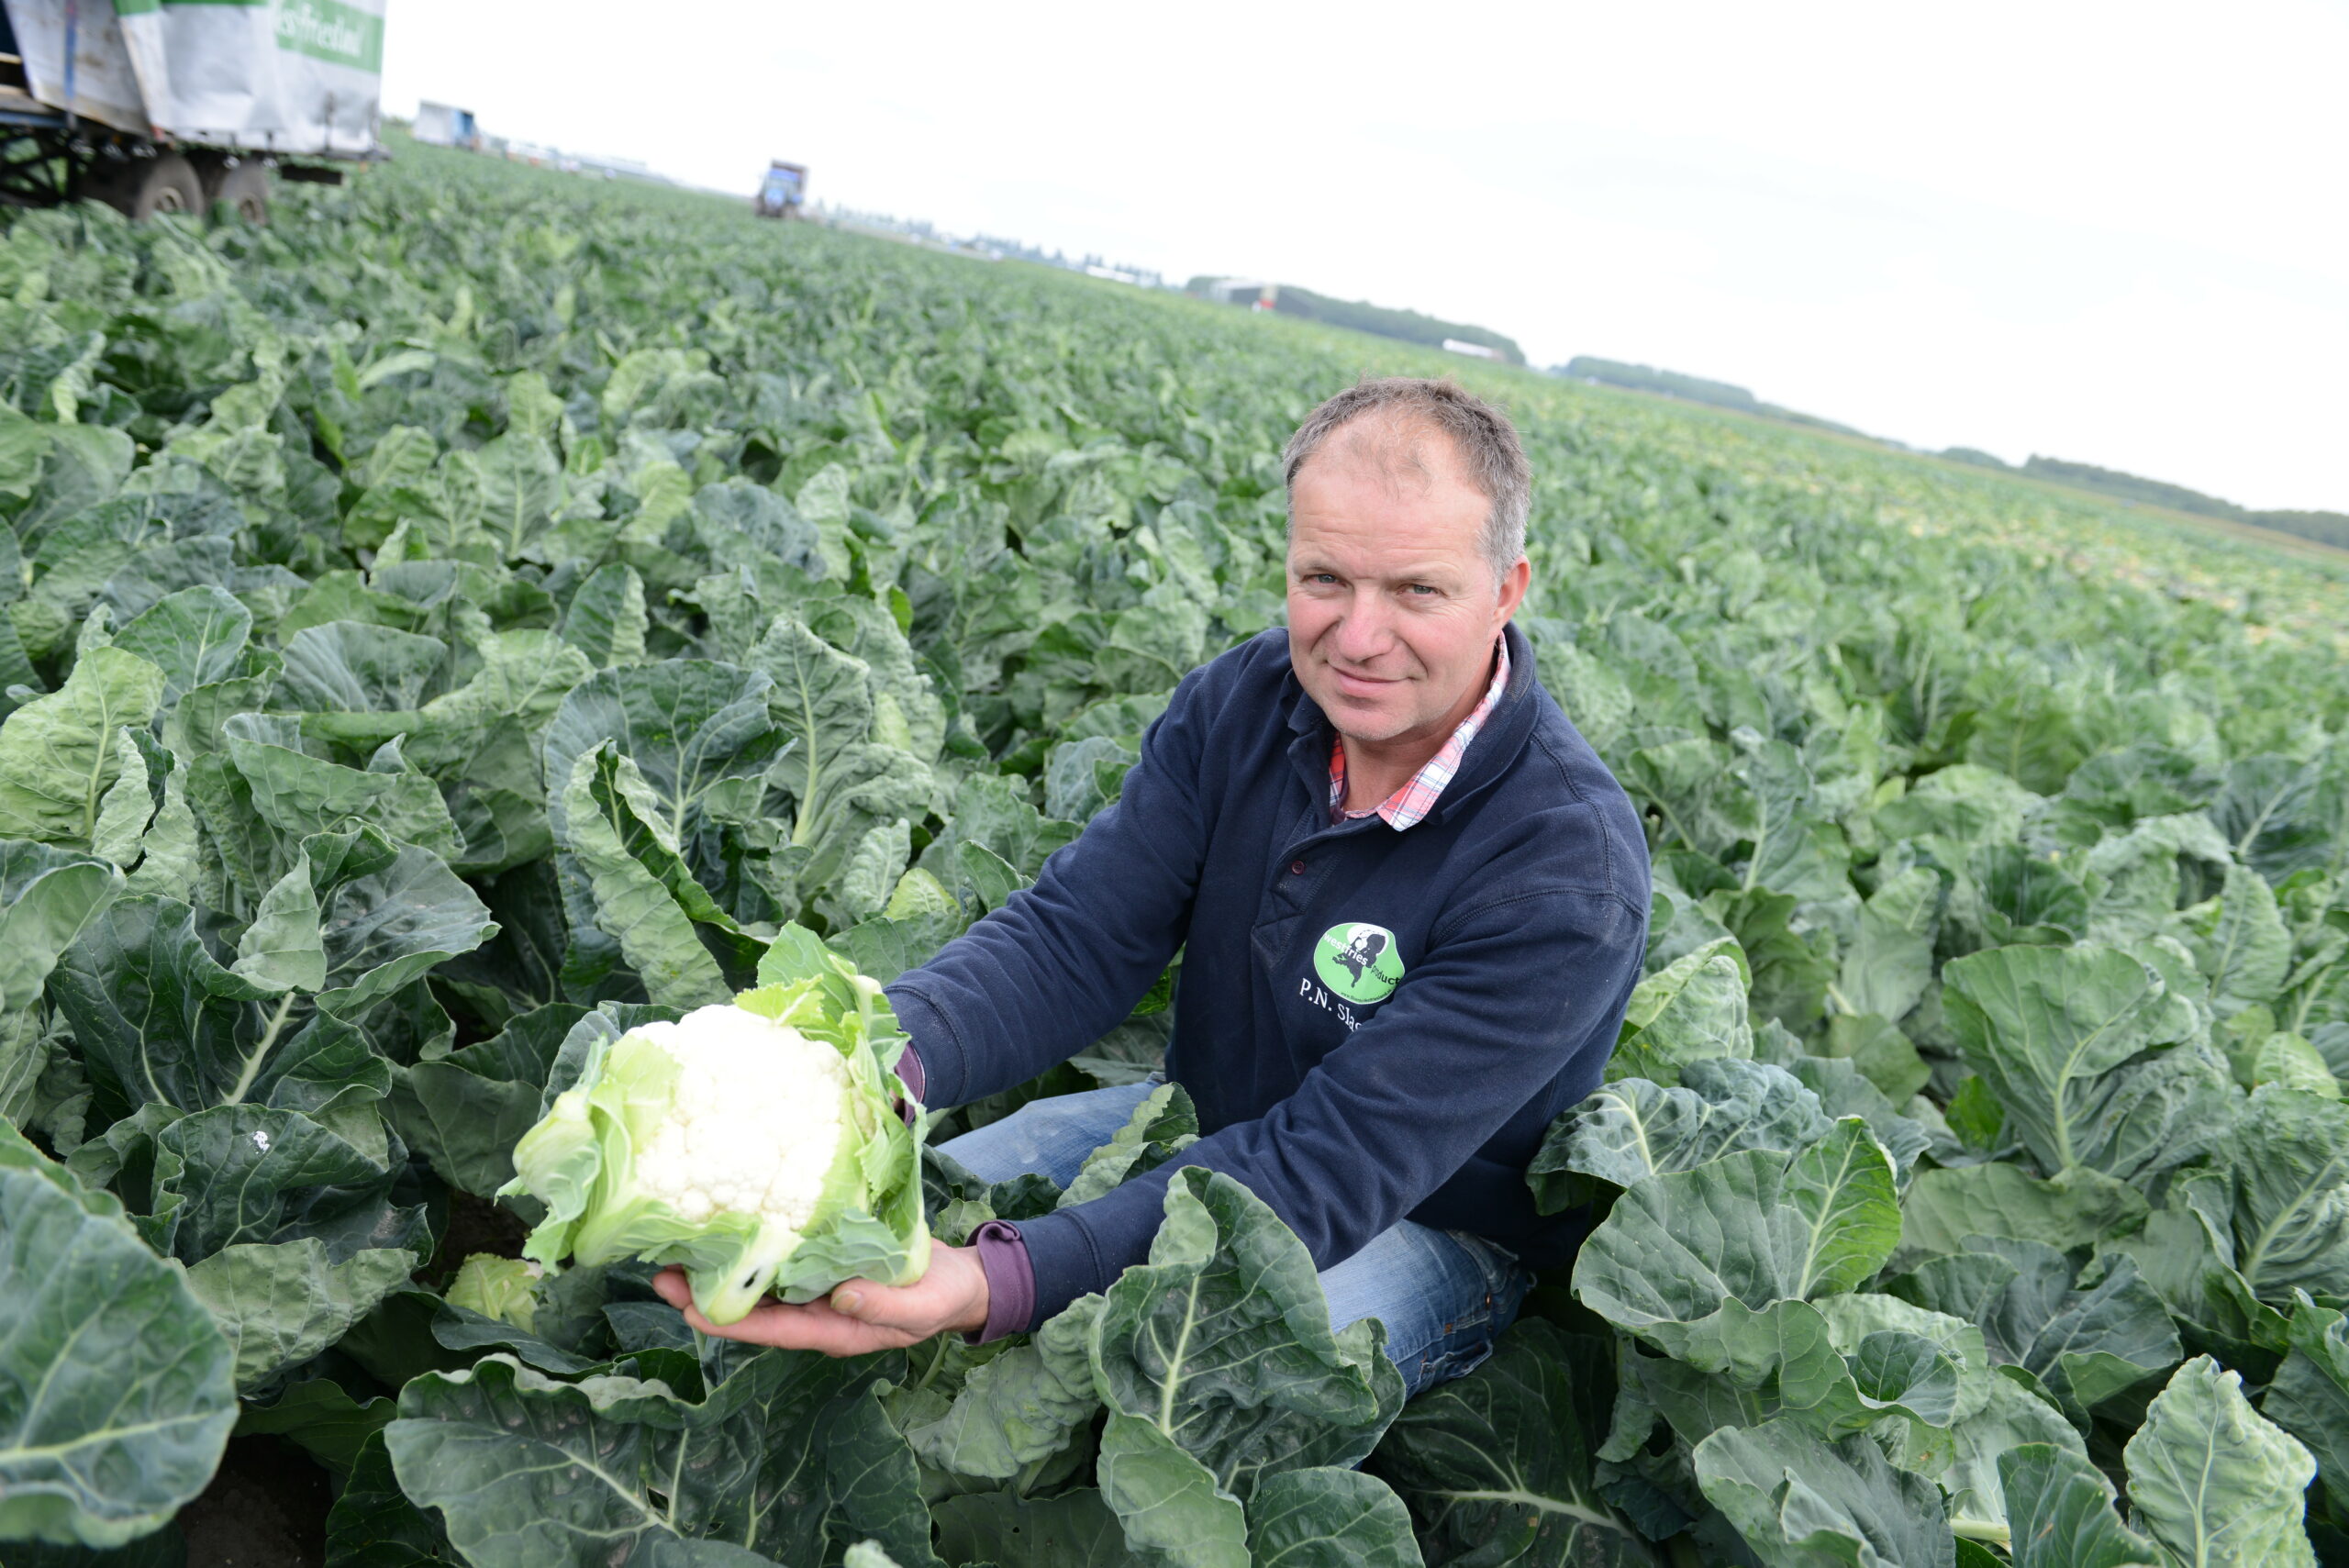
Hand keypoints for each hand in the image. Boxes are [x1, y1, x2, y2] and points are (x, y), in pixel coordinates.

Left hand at [652, 1246, 990, 1354]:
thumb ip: (883, 1306)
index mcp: (834, 1329)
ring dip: (720, 1270)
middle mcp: (815, 1311)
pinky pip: (781, 1258)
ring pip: (759, 1284)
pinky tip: (730, 1227)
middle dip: (705, 1296)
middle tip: (661, 1276)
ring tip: (677, 1251)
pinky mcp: (823, 1260)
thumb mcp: (920, 1307)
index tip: (688, 1312)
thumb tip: (839, 1294)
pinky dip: (754, 1247)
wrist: (960, 1279)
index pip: (772, 1330)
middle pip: (752, 1309)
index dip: (729, 1323)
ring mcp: (817, 1287)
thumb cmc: (941, 1297)